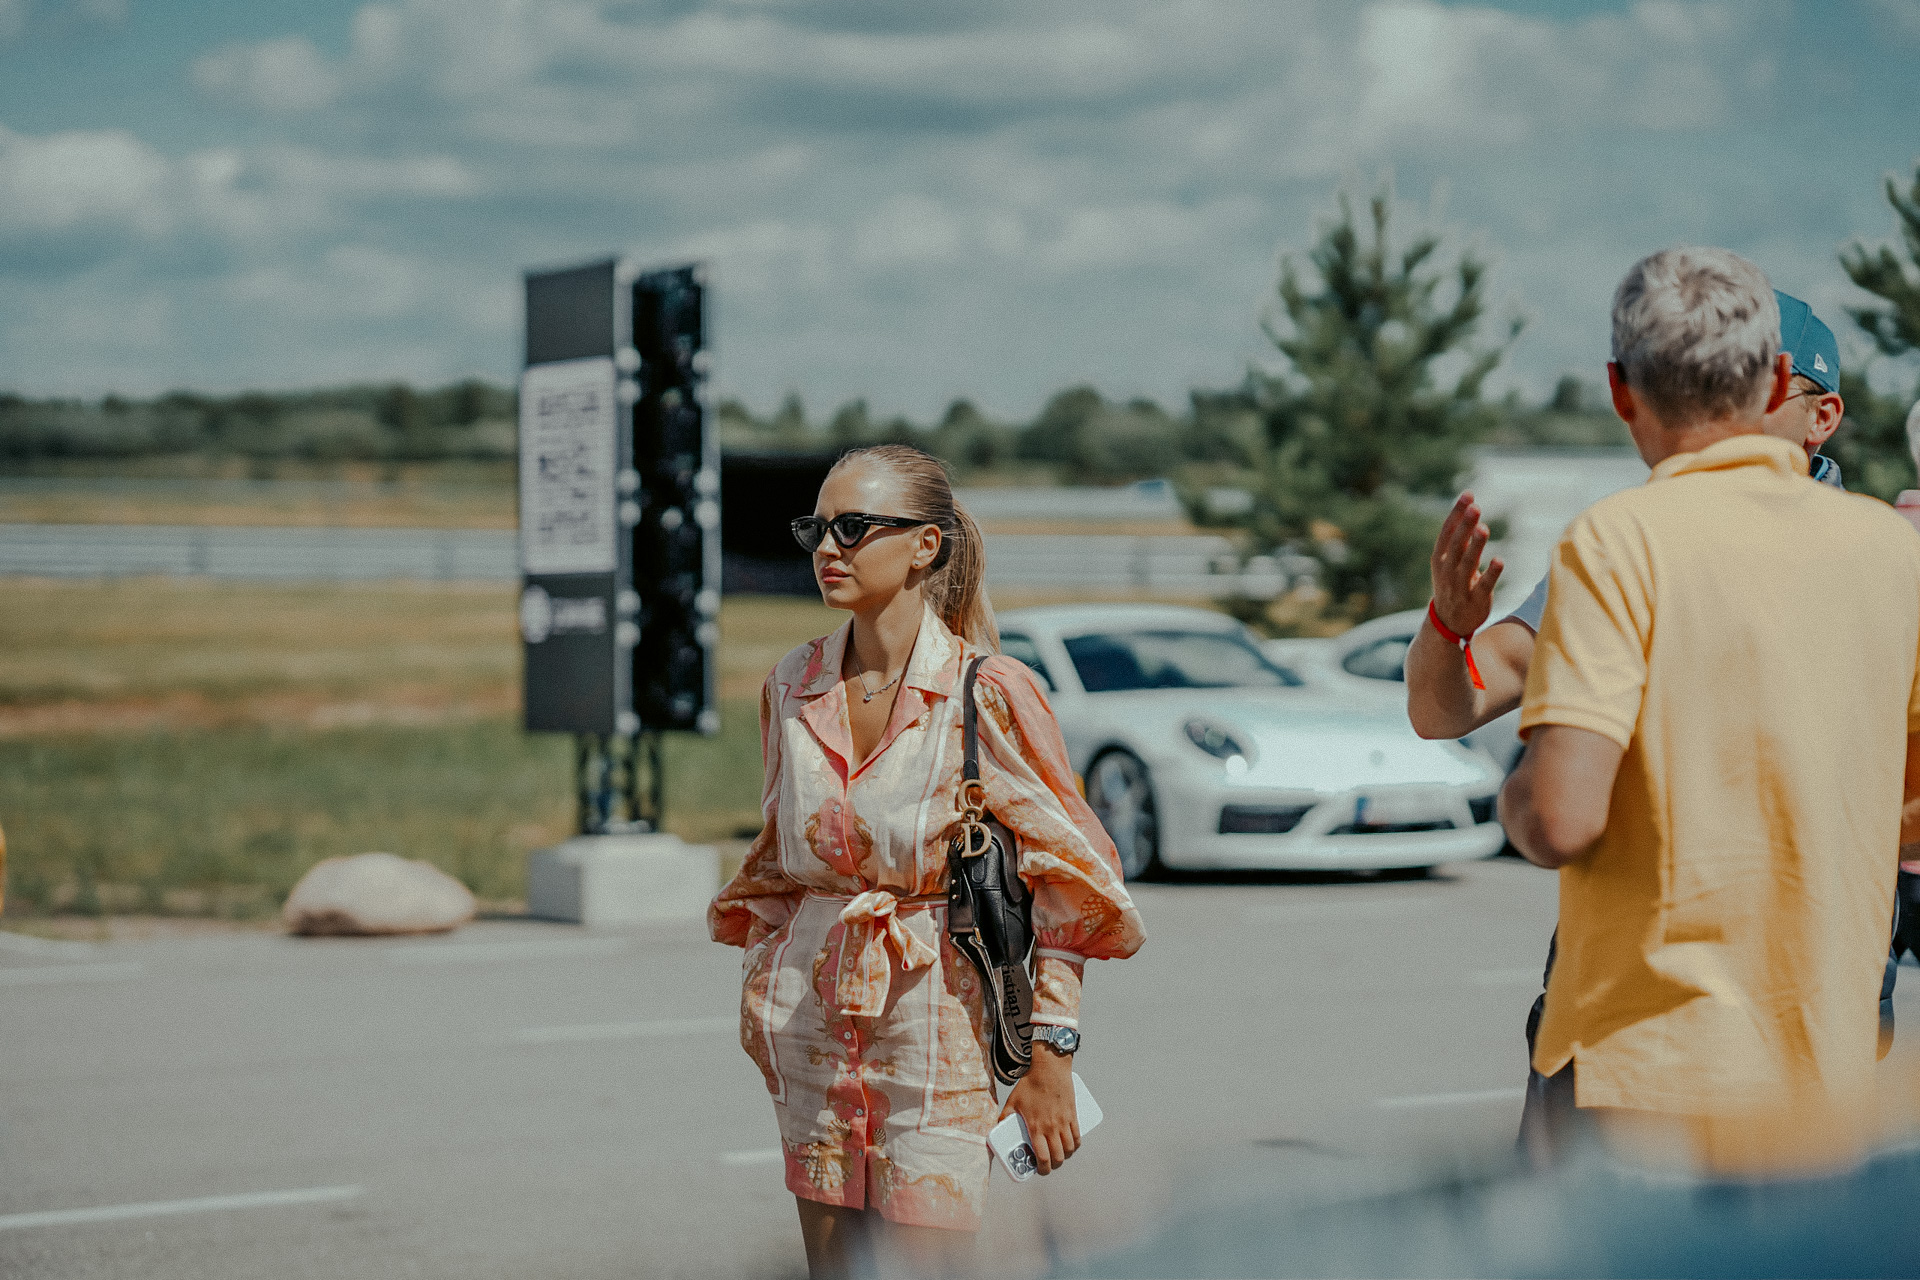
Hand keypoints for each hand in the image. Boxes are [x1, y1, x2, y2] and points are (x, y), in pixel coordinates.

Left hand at [997, 1043, 1078, 1174]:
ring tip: (1058, 1155)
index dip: (1042, 1168)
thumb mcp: (1013, 1101)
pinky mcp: (1073, 1115)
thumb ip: (1005, 1117)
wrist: (1049, 1069)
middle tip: (1047, 1164)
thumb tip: (998, 1127)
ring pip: (1069, 1149)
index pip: (1042, 1156)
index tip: (1039, 1170)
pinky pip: (1077, 1137)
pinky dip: (1074, 1146)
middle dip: (1053, 1165)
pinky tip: (1070, 1146)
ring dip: (1064, 1157)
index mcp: (1036, 1127)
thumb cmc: (1030, 1084)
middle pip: (1058, 1157)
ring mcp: (1064, 1122)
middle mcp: (1052, 1127)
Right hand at [1430, 492, 1503, 636]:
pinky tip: (1500, 560)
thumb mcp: (1451, 561)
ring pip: (1468, 563)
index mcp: (1440, 558)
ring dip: (1475, 546)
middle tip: (1475, 507)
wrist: (1448, 622)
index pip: (1447, 532)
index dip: (1457, 514)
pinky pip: (1483, 585)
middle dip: (1465, 526)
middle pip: (1456, 545)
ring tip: (1484, 528)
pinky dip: (1491, 573)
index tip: (1468, 495)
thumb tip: (1470, 510)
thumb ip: (1461, 539)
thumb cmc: (1452, 584)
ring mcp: (1460, 586)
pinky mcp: (1475, 600)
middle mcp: (1447, 570)